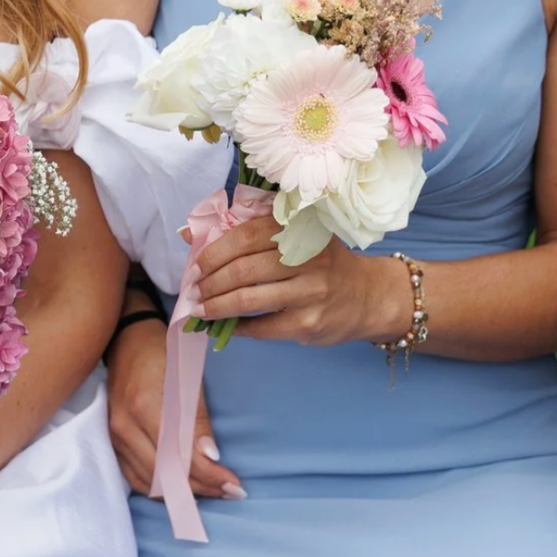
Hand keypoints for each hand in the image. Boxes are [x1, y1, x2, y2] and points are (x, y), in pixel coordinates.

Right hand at [106, 316, 243, 499]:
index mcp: (145, 406)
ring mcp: (115, 436)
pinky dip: (161, 489)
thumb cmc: (161, 351)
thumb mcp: (187, 376)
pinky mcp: (112, 441)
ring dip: (183, 493)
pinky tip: (182, 489)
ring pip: (150, 482)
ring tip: (212, 492)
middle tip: (230, 492)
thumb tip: (212, 457)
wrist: (125, 339)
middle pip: (166, 476)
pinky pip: (135, 477)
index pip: (181, 457)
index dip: (210, 476)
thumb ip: (197, 419)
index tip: (235, 486)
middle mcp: (125, 427)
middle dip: (201, 489)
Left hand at [190, 214, 406, 345]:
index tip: (196, 265)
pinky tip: (226, 325)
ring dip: (216, 306)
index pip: (244, 236)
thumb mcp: (294, 237)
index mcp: (297, 228)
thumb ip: (245, 232)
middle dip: (209, 283)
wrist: (368, 296)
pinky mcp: (309, 322)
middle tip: (194, 291)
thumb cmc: (321, 262)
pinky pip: (262, 327)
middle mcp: (306, 257)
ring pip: (248, 299)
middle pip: (242, 270)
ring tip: (201, 310)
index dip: (213, 252)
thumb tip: (188, 236)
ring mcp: (309, 291)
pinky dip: (237, 327)